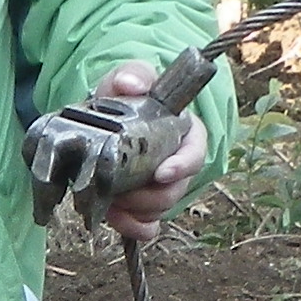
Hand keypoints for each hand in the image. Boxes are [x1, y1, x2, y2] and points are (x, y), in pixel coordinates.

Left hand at [93, 59, 210, 242]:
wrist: (104, 115)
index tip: (161, 174)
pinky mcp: (145, 204)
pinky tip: (115, 218)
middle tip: (120, 191)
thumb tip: (130, 84)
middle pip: (176, 190)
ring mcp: (162, 187)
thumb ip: (133, 74)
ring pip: (160, 209)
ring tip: (111, 201)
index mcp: (185, 132)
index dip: (182, 167)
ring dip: (136, 210)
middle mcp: (178, 163)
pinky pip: (148, 226)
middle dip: (149, 195)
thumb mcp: (128, 78)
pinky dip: (132, 226)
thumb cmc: (126, 97)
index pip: (196, 153)